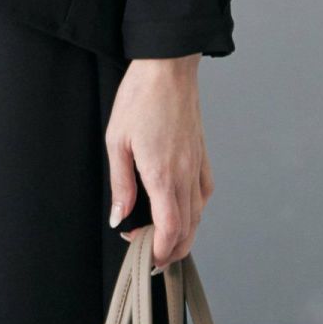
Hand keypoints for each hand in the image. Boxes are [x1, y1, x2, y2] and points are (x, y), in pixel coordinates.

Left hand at [105, 55, 213, 269]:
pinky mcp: (202, 154)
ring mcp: (197, 165)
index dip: (160, 251)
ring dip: (184, 233)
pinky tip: (184, 207)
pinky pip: (204, 193)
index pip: (170, 230)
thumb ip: (121, 184)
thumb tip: (120, 216)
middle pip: (188, 230)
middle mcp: (186, 175)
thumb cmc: (140, 97)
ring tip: (163, 236)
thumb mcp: (117, 140)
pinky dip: (196, 210)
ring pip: (198, 214)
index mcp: (163, 175)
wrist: (168, 68)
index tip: (146, 255)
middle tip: (151, 254)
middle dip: (172, 250)